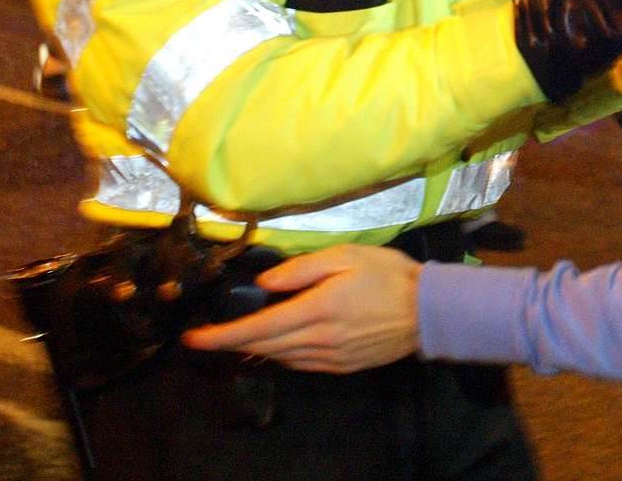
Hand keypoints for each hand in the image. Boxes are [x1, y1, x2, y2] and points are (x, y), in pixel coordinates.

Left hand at [182, 245, 420, 372]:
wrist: (428, 309)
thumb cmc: (388, 274)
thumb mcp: (347, 255)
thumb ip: (303, 268)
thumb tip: (264, 284)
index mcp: (317, 308)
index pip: (258, 328)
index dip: (221, 336)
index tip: (193, 339)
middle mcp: (319, 339)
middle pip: (263, 347)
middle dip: (231, 343)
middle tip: (209, 336)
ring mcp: (330, 357)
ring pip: (280, 358)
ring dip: (256, 349)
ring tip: (241, 337)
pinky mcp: (341, 367)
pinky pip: (300, 365)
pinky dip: (282, 355)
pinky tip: (280, 344)